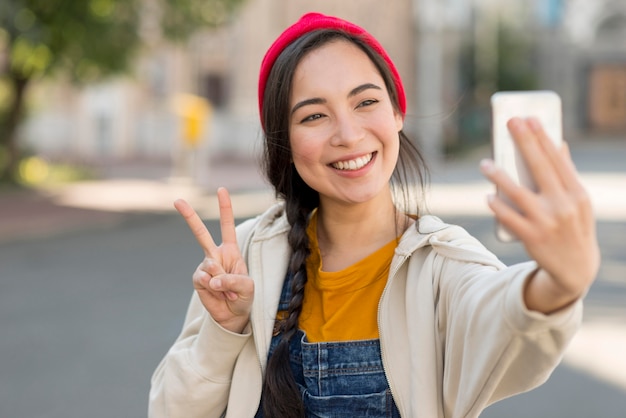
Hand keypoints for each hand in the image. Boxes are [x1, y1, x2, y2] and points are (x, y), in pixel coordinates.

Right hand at [174, 188, 252, 332]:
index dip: (225, 208)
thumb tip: (213, 278)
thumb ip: (233, 280)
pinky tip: (218, 294)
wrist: (232, 314)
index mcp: (231, 250)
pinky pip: (204, 279)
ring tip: (228, 291)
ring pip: (209, 265)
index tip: (221, 189)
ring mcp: (205, 266)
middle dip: (189, 216)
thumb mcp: (247, 287)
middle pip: (200, 233)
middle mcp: (215, 255)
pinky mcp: (198, 279)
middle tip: (177, 200)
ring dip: (222, 282)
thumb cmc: (243, 296)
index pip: (227, 226)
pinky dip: (214, 289)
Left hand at [481, 117, 599, 312]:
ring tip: (484, 163)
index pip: (557, 160)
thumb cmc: (573, 227)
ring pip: (518, 192)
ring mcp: (547, 222)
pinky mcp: (532, 237)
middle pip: (540, 168)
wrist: (576, 269)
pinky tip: (488, 196)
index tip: (530, 119)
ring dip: (499, 175)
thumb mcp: (578, 202)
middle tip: (510, 122)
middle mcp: (564, 205)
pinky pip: (509, 217)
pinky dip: (497, 206)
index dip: (542, 138)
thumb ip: (567, 175)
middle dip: (524, 142)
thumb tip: (559, 144)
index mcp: (577, 193)